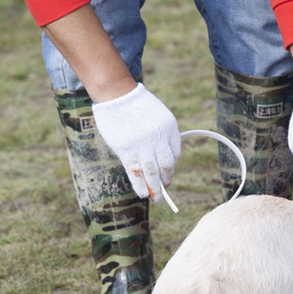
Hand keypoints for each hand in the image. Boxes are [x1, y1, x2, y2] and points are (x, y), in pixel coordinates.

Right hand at [92, 83, 180, 202]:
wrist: (117, 95)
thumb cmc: (137, 106)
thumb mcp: (157, 116)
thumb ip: (161, 136)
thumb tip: (160, 160)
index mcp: (169, 128)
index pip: (175, 153)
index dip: (171, 166)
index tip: (166, 172)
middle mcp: (158, 137)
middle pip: (166, 166)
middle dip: (166, 181)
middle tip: (164, 191)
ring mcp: (142, 144)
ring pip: (152, 172)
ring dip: (155, 188)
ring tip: (156, 198)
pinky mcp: (126, 149)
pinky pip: (136, 172)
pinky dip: (140, 185)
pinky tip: (142, 193)